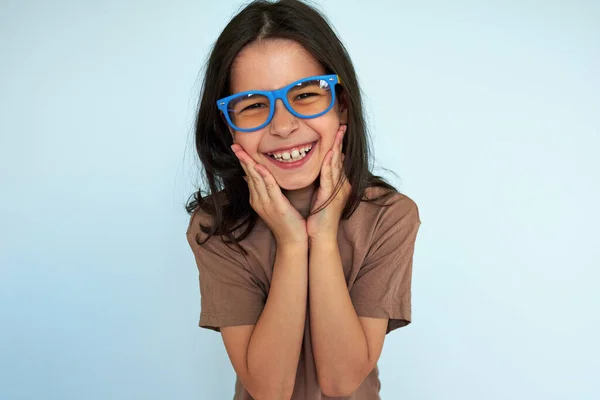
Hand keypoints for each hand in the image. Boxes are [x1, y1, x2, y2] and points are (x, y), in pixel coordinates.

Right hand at [231, 144, 307, 245]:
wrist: (293, 241)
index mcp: (257, 199)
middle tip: (234, 144)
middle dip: (242, 159)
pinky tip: (258, 166)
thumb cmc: (287, 222)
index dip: (244, 161)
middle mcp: (258, 201)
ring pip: (256, 179)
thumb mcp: (274, 204)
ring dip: (249, 163)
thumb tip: (256, 177)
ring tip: (242, 151)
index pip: (249, 176)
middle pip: (248, 175)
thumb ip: (266, 191)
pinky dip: (263, 176)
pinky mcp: (276, 206)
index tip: (238, 148)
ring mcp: (266, 204)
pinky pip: (269, 187)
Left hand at [307, 124, 350, 240]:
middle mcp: (341, 186)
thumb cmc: (318, 219)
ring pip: (336, 165)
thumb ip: (322, 184)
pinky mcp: (331, 197)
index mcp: (337, 185)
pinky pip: (330, 177)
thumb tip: (319, 171)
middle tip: (341, 126)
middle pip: (340, 159)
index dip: (337, 145)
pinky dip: (330, 164)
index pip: (337, 161)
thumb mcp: (321, 197)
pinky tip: (331, 153)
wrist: (320, 237)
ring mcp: (338, 191)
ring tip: (338, 133)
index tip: (337, 131)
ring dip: (337, 148)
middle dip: (340, 142)